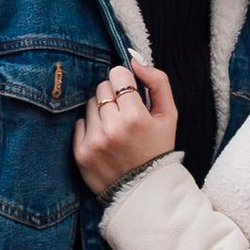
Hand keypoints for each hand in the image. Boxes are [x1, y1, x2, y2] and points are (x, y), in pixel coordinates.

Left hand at [74, 56, 178, 196]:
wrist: (143, 191)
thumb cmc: (158, 149)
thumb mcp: (169, 115)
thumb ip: (158, 82)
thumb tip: (134, 59)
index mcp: (135, 118)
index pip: (117, 75)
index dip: (125, 82)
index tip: (131, 94)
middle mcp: (112, 129)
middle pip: (102, 87)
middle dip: (113, 96)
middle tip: (125, 113)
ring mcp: (94, 141)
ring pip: (90, 104)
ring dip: (102, 112)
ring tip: (116, 128)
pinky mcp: (80, 153)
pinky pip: (79, 123)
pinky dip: (91, 128)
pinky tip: (105, 140)